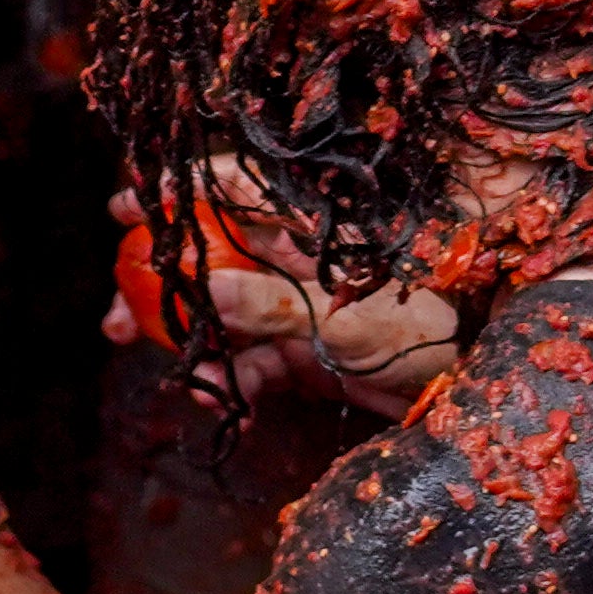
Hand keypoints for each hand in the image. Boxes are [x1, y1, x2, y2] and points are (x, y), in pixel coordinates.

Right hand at [102, 180, 455, 410]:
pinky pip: (249, 360)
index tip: (127, 210)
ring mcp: (299, 304)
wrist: (477, 388)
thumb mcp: (354, 321)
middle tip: (115, 316)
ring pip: (223, 315)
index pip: (238, 189)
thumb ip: (276, 306)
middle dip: (163, 287)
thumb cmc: (440, 334)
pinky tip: (224, 404)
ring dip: (191, 346)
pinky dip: (231, 382)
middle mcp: (302, 259)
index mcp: (317, 227)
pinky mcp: (304, 349)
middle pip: (215, 256)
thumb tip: (205, 287)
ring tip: (174, 378)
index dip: (179, 194)